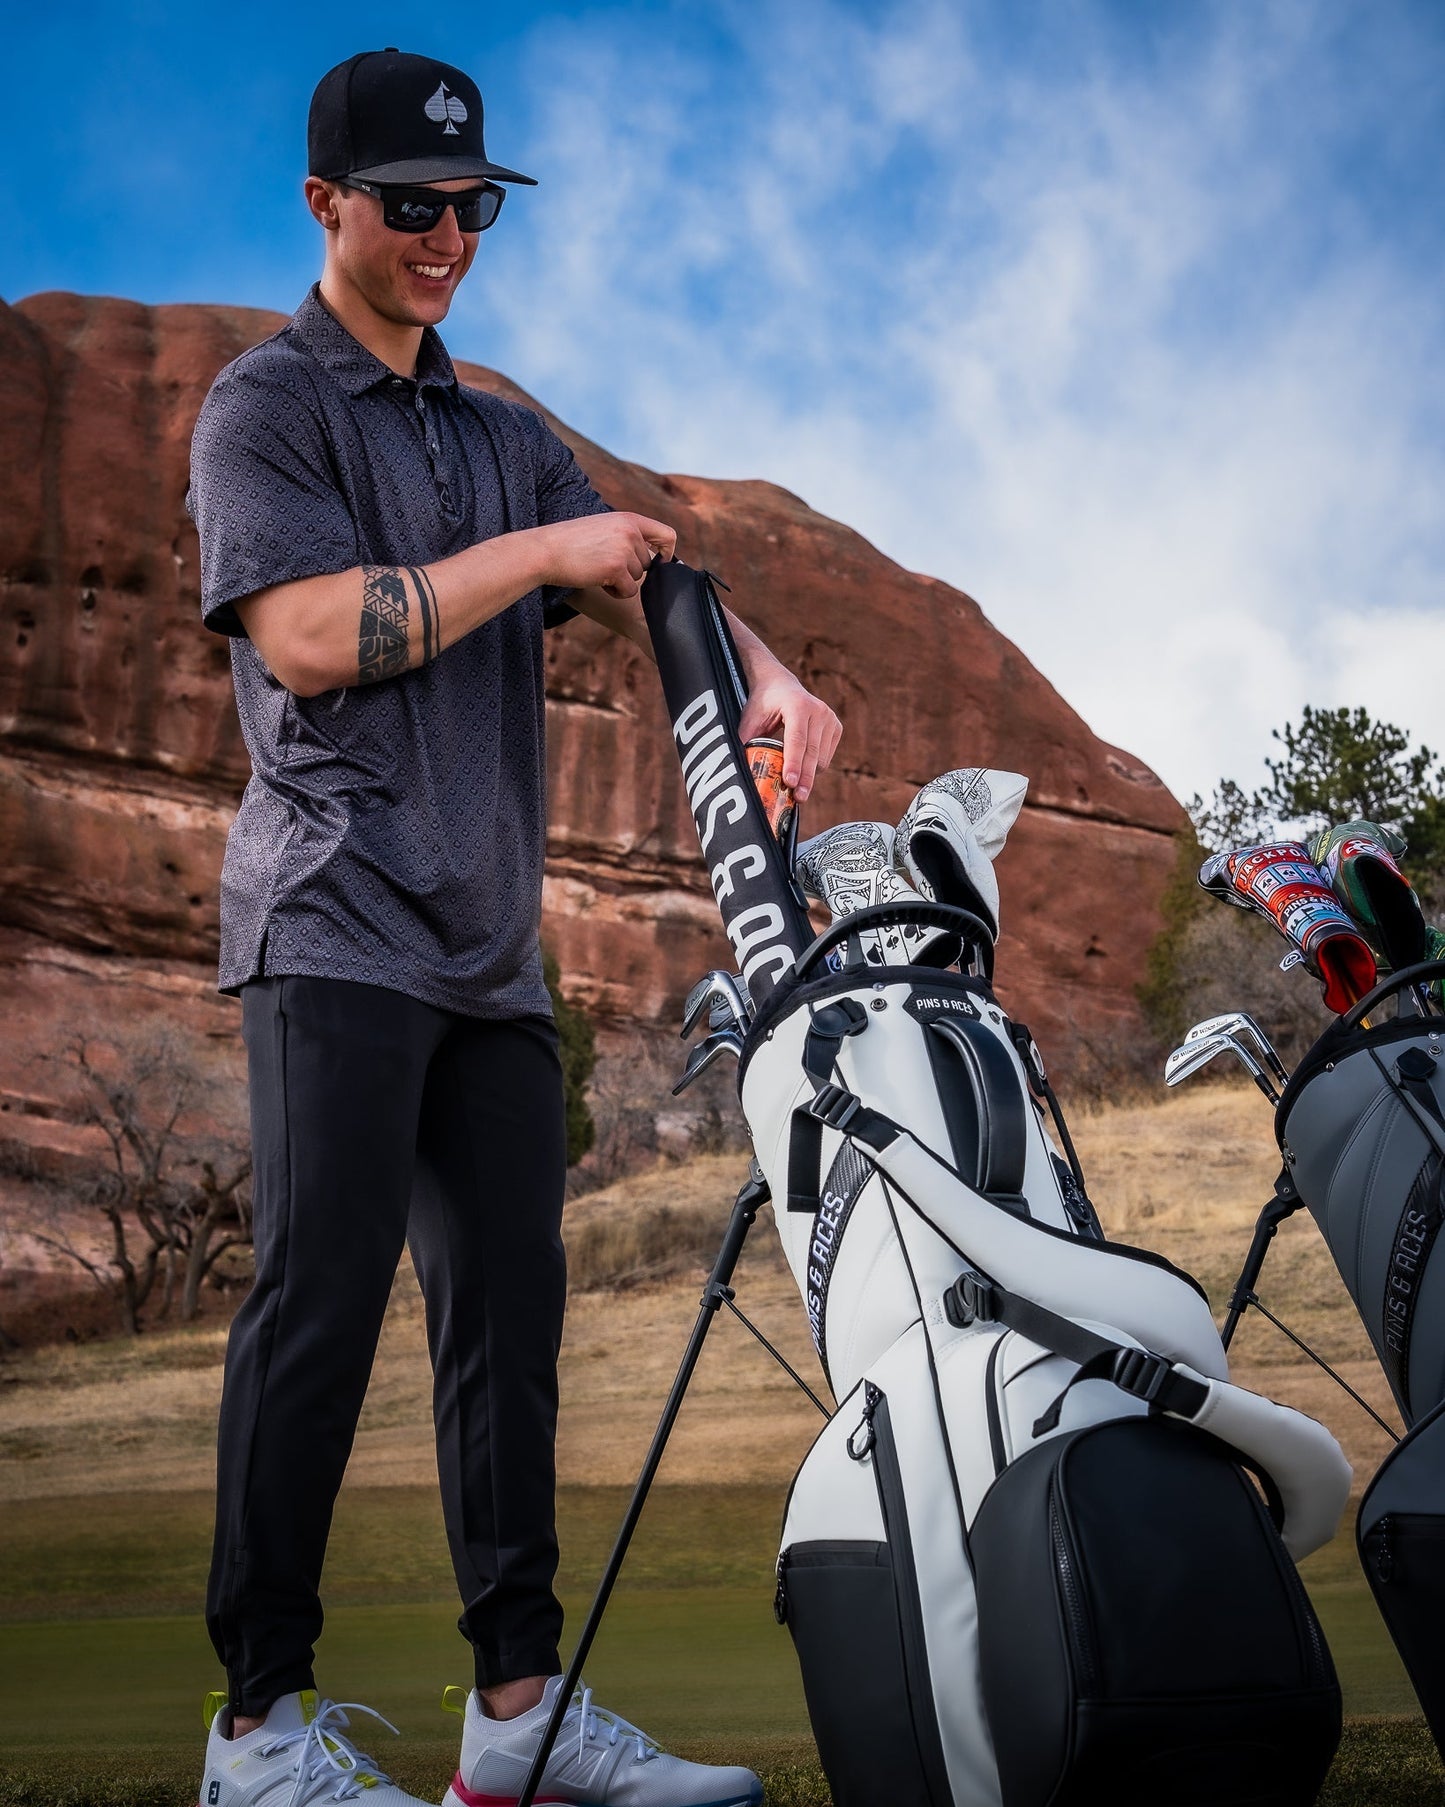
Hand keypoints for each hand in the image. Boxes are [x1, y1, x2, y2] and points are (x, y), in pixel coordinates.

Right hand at [536, 512, 675, 599]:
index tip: (660, 561)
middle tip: (603, 565)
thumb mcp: (602, 527)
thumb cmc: (569, 542)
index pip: (666, 534)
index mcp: (628, 519)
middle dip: (628, 570)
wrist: (545, 550)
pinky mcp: (616, 568)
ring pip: (637, 578)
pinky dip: (615, 592)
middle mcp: (630, 531)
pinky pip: (628, 591)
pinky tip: (597, 580)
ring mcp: (624, 549)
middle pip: (647, 564)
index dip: (667, 551)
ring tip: (596, 570)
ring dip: (620, 581)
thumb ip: (625, 535)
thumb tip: (650, 557)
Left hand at [738, 663, 841, 802]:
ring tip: (795, 787)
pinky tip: (803, 768)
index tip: (790, 783)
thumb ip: (745, 742)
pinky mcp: (836, 726)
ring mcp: (830, 718)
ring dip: (809, 774)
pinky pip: (827, 755)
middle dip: (805, 778)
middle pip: (812, 752)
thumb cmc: (763, 703)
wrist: (781, 684)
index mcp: (797, 706)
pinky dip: (815, 766)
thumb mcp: (750, 719)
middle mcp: (818, 710)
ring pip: (822, 758)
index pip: (797, 740)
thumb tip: (737, 770)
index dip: (794, 763)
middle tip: (798, 798)